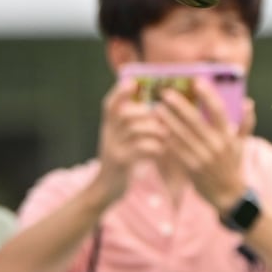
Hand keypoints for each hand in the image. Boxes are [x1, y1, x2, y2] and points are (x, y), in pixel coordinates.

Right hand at [95, 78, 167, 203]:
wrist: (105, 189)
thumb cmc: (121, 161)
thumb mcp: (121, 141)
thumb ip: (132, 126)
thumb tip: (156, 110)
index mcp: (109, 127)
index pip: (109, 104)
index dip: (119, 92)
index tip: (132, 82)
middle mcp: (108, 135)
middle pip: (124, 114)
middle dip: (145, 112)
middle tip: (160, 117)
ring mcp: (113, 148)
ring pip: (135, 130)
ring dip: (154, 129)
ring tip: (166, 134)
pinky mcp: (121, 163)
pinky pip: (140, 149)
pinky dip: (155, 147)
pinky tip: (162, 150)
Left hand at [156, 80, 250, 215]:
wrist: (227, 194)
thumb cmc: (233, 165)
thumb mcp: (242, 144)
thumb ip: (245, 123)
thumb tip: (248, 102)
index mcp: (228, 136)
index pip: (219, 111)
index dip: (208, 95)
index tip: (197, 81)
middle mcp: (216, 145)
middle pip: (195, 121)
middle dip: (179, 105)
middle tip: (166, 93)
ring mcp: (203, 157)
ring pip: (182, 135)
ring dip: (168, 120)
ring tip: (156, 108)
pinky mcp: (191, 168)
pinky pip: (176, 150)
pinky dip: (166, 138)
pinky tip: (157, 129)